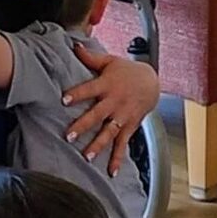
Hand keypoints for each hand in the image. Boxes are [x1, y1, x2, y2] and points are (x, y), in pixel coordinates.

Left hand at [64, 44, 159, 174]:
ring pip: (109, 132)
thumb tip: (74, 46)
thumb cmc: (127, 71)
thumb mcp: (110, 61)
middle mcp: (115, 102)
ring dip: (98, 144)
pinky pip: (123, 144)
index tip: (64, 100)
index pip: (89, 89)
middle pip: (98, 115)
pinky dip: (117, 158)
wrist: (153, 82)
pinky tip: (111, 171)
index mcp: (107, 85)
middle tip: (70, 135)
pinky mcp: (130, 126)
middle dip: (84, 125)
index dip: (77, 94)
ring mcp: (123, 116)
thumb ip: (91, 58)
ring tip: (87, 155)